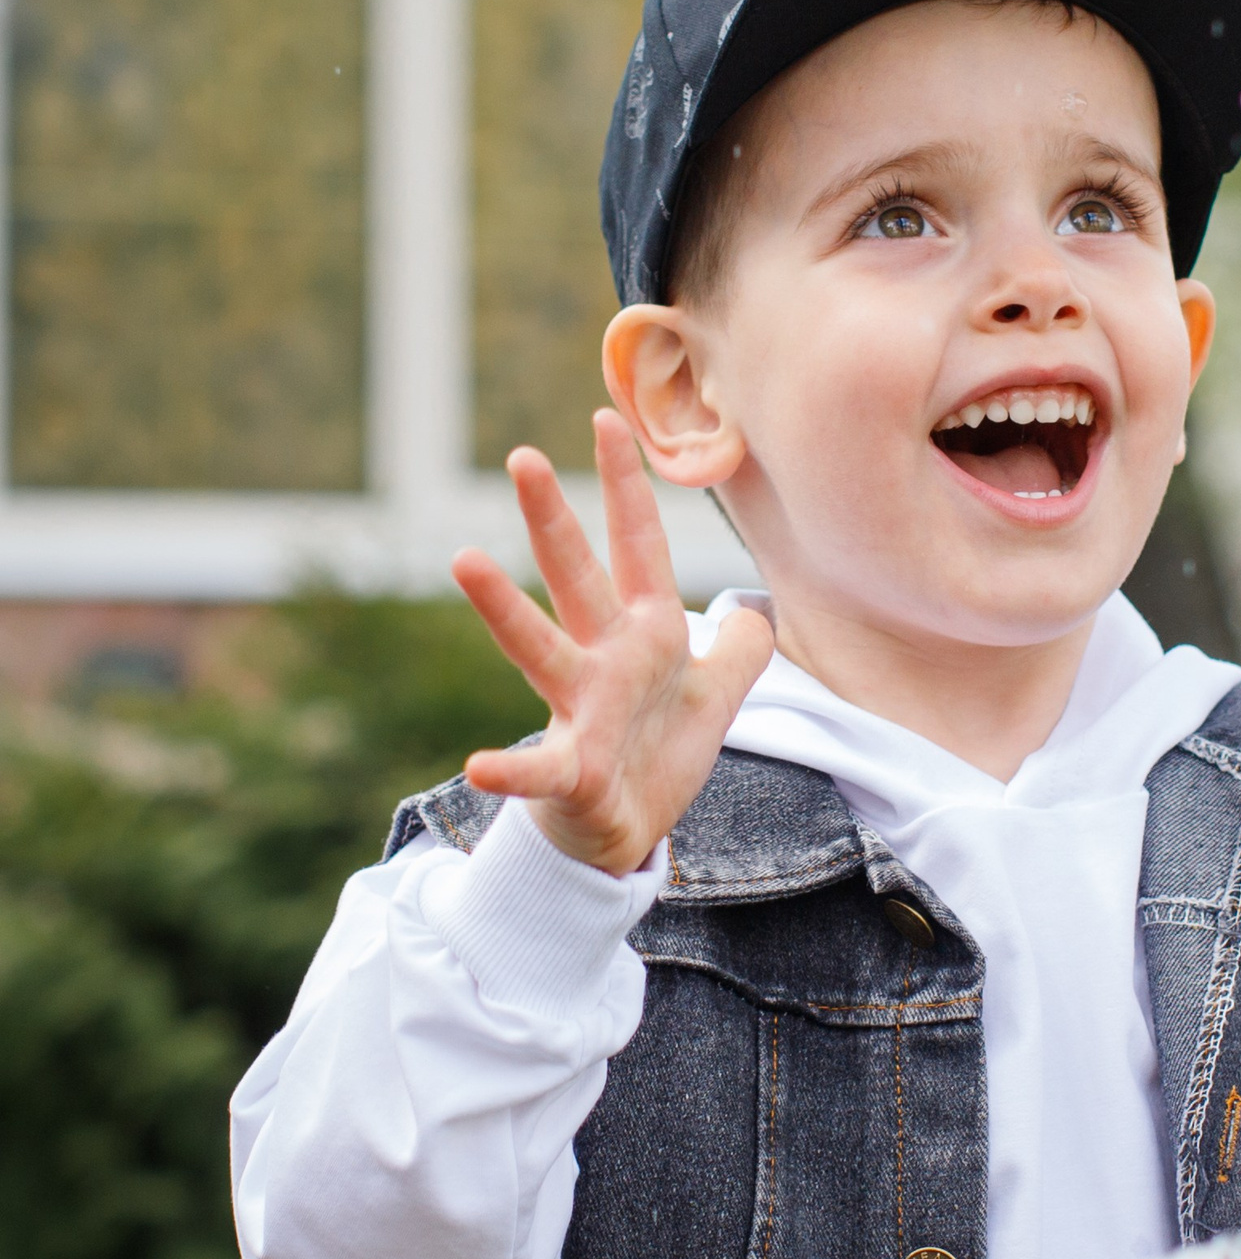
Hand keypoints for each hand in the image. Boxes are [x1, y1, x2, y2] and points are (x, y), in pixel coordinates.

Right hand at [450, 412, 774, 873]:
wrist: (624, 837)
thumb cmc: (657, 758)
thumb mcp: (717, 697)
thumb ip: (741, 648)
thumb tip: (758, 608)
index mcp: (644, 636)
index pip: (636, 547)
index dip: (625, 487)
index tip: (606, 421)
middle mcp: (603, 661)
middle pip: (576, 578)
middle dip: (552, 520)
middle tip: (522, 457)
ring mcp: (580, 713)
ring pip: (538, 650)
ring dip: (502, 609)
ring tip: (464, 561)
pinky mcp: (570, 774)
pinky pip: (537, 770)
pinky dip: (508, 771)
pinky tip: (476, 767)